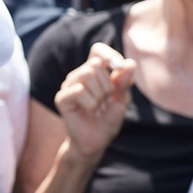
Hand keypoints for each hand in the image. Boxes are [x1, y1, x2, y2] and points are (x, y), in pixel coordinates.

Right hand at [55, 42, 135, 159]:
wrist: (96, 142)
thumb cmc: (108, 120)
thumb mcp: (121, 100)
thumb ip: (124, 82)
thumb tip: (130, 63)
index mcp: (94, 72)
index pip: (98, 50)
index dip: (109, 55)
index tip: (119, 66)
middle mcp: (79, 75)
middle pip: (94, 63)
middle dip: (107, 84)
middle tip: (106, 100)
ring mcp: (68, 86)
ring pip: (86, 73)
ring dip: (99, 94)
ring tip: (97, 106)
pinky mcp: (62, 98)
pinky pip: (78, 90)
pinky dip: (90, 102)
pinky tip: (89, 110)